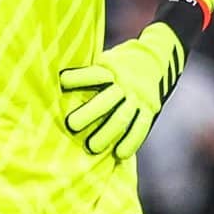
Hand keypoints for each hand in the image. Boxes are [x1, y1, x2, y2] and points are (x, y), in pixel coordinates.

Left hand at [59, 24, 186, 161]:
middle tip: (72, 125)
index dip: (78, 78)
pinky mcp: (150, 108)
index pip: (94, 74)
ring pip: (122, 117)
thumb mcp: (105, 60)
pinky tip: (119, 154)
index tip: (63, 82)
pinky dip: (130, 142)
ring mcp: (139, 97)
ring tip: (92, 147)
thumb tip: (57, 85)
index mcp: (112, 69)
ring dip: (106, 134)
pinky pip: (141, 128)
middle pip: (107, 100)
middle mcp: (126, 83)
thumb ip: (90, 72)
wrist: (155, 59)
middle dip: (89, 113)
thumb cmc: (118, 65)